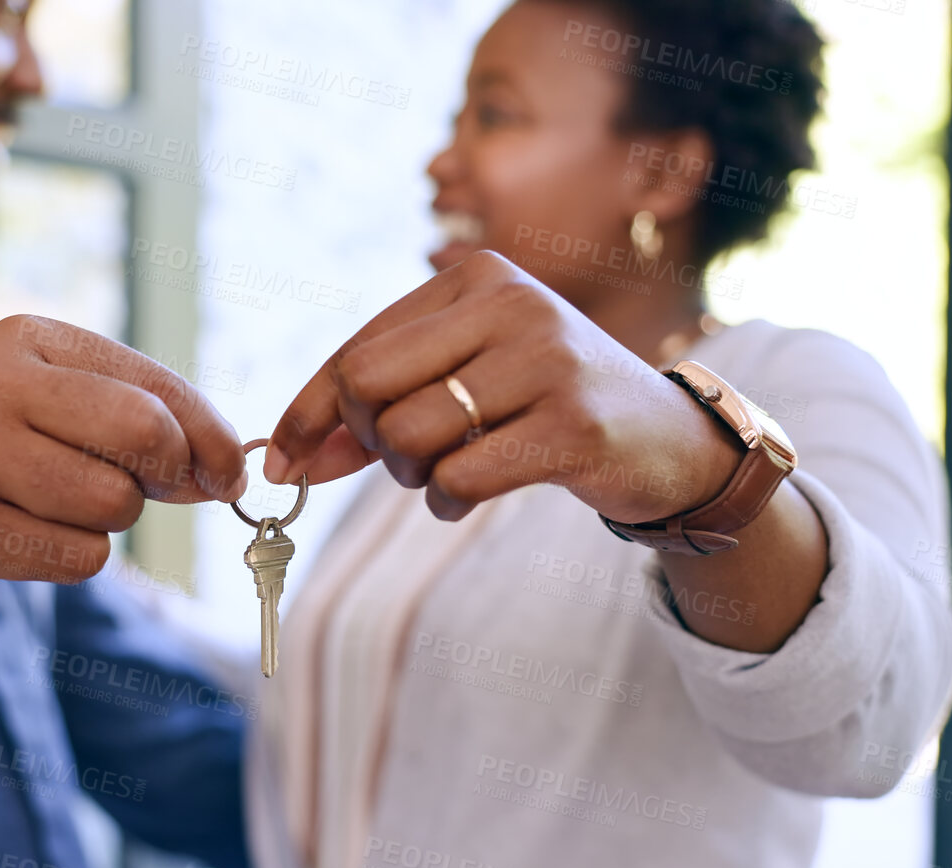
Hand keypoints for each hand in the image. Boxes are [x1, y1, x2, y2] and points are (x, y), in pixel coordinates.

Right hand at [0, 315, 247, 587]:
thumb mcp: (24, 389)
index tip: (226, 472)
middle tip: (144, 491)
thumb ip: (119, 412)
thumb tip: (223, 468)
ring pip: (114, 506)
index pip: (155, 385)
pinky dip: (71, 556)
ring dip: (107, 522)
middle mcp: (0, 386)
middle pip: (145, 438)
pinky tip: (21, 533)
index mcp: (29, 339)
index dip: (208, 437)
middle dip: (166, 477)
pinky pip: (76, 557)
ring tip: (50, 504)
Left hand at [265, 251, 739, 522]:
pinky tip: (466, 497)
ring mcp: (547, 361)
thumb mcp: (467, 381)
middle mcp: (512, 304)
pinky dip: (446, 503)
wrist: (670, 441)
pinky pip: (459, 479)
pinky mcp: (572, 426)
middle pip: (367, 387)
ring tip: (445, 476)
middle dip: (366, 443)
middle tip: (402, 463)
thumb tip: (287, 459)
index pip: (356, 349)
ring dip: (411, 478)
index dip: (309, 413)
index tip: (282, 464)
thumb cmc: (548, 406)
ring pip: (409, 436)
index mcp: (477, 279)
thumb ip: (380, 405)